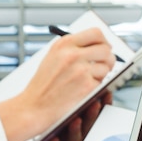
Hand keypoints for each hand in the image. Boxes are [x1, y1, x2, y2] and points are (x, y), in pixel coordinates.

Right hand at [0, 27, 115, 140]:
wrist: (33, 107)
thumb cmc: (42, 86)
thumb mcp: (53, 57)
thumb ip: (72, 48)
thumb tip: (96, 46)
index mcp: (64, 44)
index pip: (96, 33)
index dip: (104, 41)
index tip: (104, 48)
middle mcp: (72, 54)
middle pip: (105, 49)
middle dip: (108, 58)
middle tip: (104, 65)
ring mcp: (80, 70)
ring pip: (106, 67)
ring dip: (101, 75)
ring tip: (87, 81)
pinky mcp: (86, 86)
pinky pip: (102, 83)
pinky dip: (96, 88)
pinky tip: (83, 91)